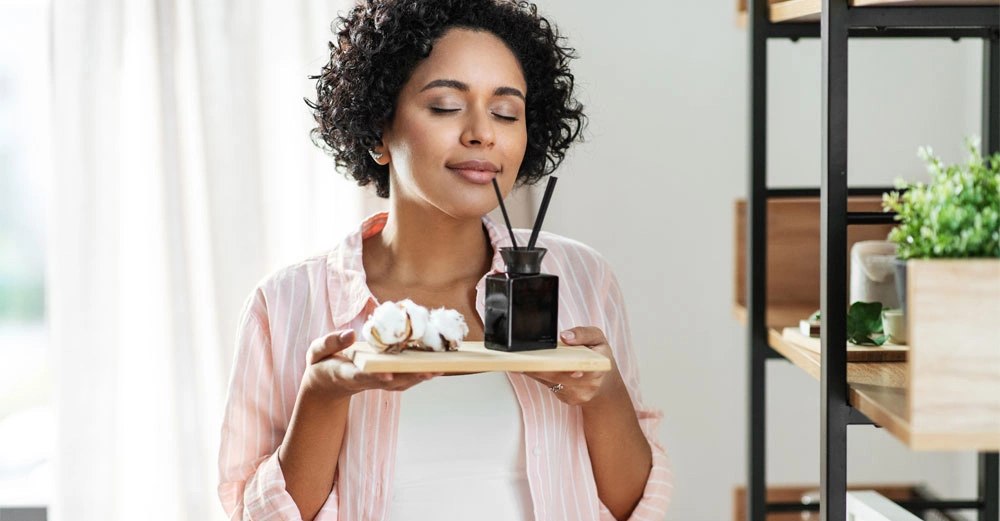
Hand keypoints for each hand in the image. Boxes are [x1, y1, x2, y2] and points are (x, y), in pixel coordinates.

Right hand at [301, 329, 440, 399]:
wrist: (327, 385)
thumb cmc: (322, 365)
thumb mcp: (316, 352)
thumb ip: (331, 343)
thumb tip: (350, 334)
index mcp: (346, 375)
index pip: (362, 376)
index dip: (375, 375)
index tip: (388, 374)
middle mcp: (365, 381)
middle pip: (390, 382)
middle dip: (410, 376)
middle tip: (431, 370)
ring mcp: (376, 382)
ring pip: (401, 383)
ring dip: (420, 377)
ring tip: (441, 367)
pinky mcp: (385, 380)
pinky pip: (404, 378)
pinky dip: (420, 373)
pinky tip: (436, 365)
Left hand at [522, 327, 619, 406]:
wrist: (605, 384)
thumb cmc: (600, 357)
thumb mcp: (598, 338)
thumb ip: (583, 333)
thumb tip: (564, 336)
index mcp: (598, 367)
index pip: (581, 368)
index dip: (562, 366)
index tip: (547, 362)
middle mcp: (587, 385)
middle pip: (557, 375)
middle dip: (538, 366)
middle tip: (520, 357)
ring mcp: (576, 395)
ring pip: (549, 381)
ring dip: (533, 370)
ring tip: (519, 359)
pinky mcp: (565, 399)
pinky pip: (548, 385)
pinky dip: (537, 375)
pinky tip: (527, 366)